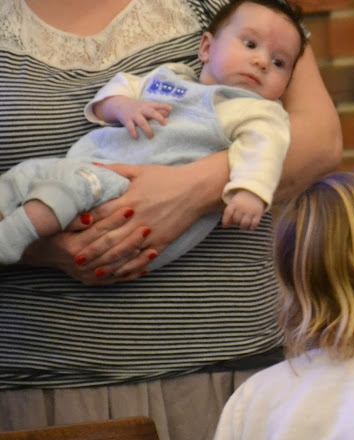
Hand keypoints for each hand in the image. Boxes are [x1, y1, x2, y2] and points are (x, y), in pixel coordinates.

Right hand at [20, 207, 152, 285]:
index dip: (115, 220)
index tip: (130, 209)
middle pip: (111, 250)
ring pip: (117, 267)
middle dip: (131, 239)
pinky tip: (149, 265)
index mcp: (73, 246)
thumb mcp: (59, 223)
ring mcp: (89, 275)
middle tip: (148, 228)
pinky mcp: (95, 281)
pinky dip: (134, 272)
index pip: (99, 232)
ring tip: (154, 249)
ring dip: (137, 259)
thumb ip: (75, 219)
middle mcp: (82, 264)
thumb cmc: (53, 232)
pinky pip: (117, 278)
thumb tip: (90, 217)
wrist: (43, 252)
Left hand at [81, 156, 227, 278]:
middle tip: (75, 259)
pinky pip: (142, 259)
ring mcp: (150, 232)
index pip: (101, 215)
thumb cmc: (167, 178)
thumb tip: (91, 165)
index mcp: (129, 199)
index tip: (70, 232)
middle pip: (108, 238)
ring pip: (123, 252)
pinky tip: (120, 273)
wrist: (196, 189)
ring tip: (92, 271)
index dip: (83, 225)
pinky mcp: (162, 241)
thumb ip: (114, 170)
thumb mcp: (140, 170)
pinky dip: (130, 268)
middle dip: (91, 250)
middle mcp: (137, 218)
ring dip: (107, 263)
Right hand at [100, 96, 171, 138]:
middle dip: (158, 118)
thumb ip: (157, 110)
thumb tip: (169, 114)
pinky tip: (136, 138)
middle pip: (151, 112)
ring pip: (142, 122)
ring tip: (151, 137)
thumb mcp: (147, 107)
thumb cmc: (138, 108)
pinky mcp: (127, 121)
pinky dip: (133, 133)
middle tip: (165, 124)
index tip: (170, 109)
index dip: (164, 106)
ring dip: (147, 130)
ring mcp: (134, 115)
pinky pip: (130, 127)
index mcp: (148, 106)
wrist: (120, 105)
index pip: (157, 105)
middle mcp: (142, 110)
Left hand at [222, 190, 265, 229]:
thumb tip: (225, 226)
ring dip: (243, 227)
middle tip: (239, 221)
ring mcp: (251, 210)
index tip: (225, 226)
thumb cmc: (242, 201)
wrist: (256, 192)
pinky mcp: (258, 213)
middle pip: (236, 220)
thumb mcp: (234, 203)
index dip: (225, 221)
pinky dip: (251, 228)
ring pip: (244, 224)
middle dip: (236, 223)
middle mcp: (242, 206)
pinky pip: (254, 224)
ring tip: (244, 225)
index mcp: (235, 202)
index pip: (228, 212)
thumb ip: (229, 213)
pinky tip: (250, 226)